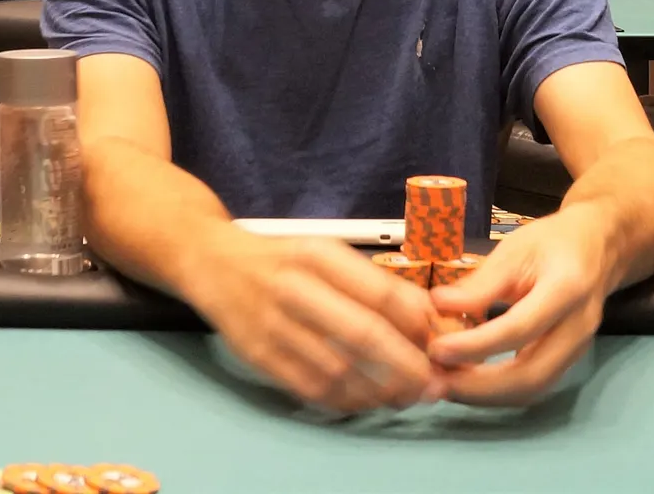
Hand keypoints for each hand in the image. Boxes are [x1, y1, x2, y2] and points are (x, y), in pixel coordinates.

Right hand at [189, 230, 444, 412]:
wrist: (211, 261)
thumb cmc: (281, 259)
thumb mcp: (324, 252)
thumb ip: (370, 283)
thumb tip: (426, 319)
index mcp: (319, 255)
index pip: (382, 293)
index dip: (419, 325)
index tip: (442, 343)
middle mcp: (295, 288)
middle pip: (365, 335)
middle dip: (408, 366)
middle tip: (434, 385)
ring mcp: (273, 325)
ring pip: (340, 370)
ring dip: (381, 391)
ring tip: (407, 397)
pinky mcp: (258, 356)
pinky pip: (311, 388)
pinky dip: (346, 401)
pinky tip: (367, 401)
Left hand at [425, 205, 615, 405]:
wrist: (599, 246)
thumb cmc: (553, 241)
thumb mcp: (515, 248)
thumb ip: (480, 282)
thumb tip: (438, 306)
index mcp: (567, 288)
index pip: (519, 329)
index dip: (475, 345)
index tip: (436, 349)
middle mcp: (579, 326)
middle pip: (531, 375)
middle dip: (479, 387)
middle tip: (436, 379)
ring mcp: (579, 349)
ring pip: (533, 389)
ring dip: (486, 395)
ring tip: (445, 383)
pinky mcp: (569, 360)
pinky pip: (534, 385)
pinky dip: (498, 391)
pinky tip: (467, 380)